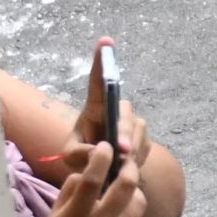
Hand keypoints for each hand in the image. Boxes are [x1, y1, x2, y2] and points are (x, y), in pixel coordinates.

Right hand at [29, 144, 146, 216]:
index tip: (106, 146)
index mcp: (76, 216)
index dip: (101, 158)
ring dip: (133, 193)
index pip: (91, 179)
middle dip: (130, 168)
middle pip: (126, 186)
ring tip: (123, 192)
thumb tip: (87, 172)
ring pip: (138, 203)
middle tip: (127, 162)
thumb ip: (71, 192)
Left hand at [64, 43, 147, 176]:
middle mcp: (115, 111)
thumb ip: (80, 154)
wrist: (104, 175)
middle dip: (125, 132)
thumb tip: (103, 150)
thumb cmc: (82, 159)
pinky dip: (138, 158)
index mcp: (94, 109)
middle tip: (123, 151)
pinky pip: (146, 145)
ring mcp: (132, 123)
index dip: (101, 62)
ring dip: (131, 148)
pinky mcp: (144, 137)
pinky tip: (128, 165)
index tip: (105, 41)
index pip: (98, 83)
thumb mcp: (71, 158)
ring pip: (138, 130)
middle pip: (124, 112)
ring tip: (120, 164)